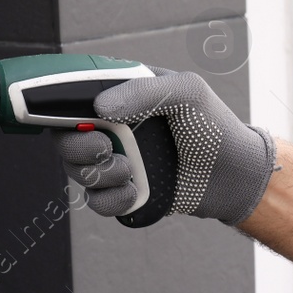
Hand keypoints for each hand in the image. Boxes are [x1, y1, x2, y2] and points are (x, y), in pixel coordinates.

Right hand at [52, 68, 276, 224]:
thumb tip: (99, 108)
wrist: (235, 174)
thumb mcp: (187, 92)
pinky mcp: (124, 190)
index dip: (58, 108)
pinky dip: (110, 198)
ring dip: (96, 174)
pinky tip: (134, 190)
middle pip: (64, 138)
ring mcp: (116, 160)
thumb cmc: (214, 126)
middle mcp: (111, 128)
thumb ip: (144, 91)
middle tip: (105, 148)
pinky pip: (96, 201)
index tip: (71, 119)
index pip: (71, 98)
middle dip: (76, 147)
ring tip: (130, 170)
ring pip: (76, 170)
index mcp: (121, 96)